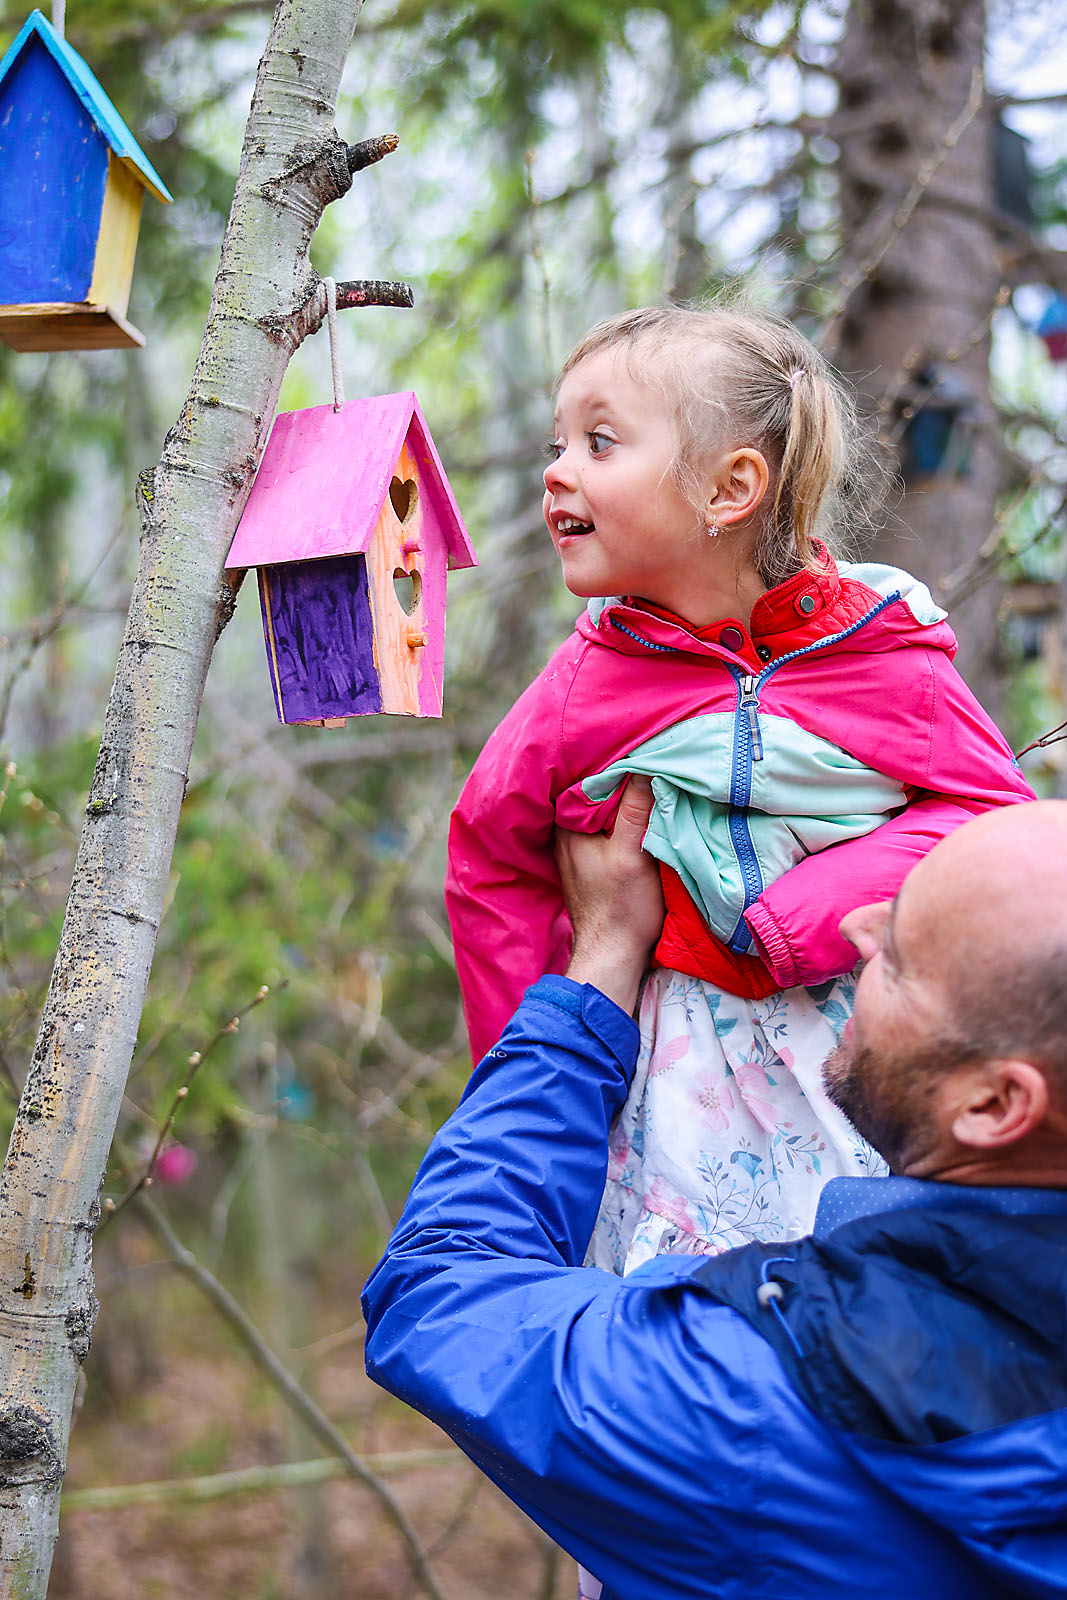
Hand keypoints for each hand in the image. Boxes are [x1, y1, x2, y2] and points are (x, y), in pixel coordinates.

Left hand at [555, 776, 664, 1012]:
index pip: (595, 779)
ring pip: (605, 813)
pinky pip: (608, 830)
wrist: (614, 956)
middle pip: (600, 795)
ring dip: (629, 804)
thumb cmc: (623, 909)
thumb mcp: (633, 853)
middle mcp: (565, 833)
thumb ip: (635, 810)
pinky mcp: (591, 863)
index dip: (625, 766)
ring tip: (658, 789)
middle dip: (628, 783)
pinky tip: (646, 821)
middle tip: (660, 767)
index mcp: (568, 826)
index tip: (653, 755)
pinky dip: (625, 823)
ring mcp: (577, 849)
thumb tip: (644, 765)